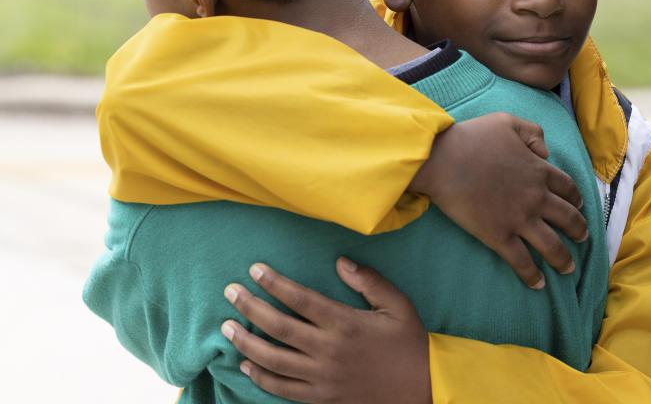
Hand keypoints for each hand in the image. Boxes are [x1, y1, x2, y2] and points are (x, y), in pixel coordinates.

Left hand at [221, 259, 429, 403]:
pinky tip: (246, 363)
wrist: (422, 389)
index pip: (300, 299)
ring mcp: (322, 378)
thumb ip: (369, 281)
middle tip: (231, 291)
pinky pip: (282, 389)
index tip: (255, 269)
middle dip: (250, 307)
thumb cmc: (409, 343)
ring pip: (273, 360)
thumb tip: (340, 262)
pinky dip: (261, 377)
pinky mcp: (322, 398)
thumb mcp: (398, 305)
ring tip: (227, 327)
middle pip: (279, 327)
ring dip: (246, 342)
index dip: (275, 283)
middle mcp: (329, 351)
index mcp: (346, 324)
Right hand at [409, 112, 587, 288]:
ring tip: (568, 268)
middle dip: (579, 231)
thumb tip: (545, 152)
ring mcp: (519, 219)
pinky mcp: (499, 236)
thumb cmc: (472, 138)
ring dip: (563, 259)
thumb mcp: (507, 122)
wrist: (443, 160)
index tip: (578, 206)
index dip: (576, 199)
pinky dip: (532, 275)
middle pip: (568, 219)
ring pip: (552, 246)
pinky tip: (538, 284)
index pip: (568, 188)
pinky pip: (522, 261)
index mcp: (539, 171)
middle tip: (583, 239)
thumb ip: (533, 133)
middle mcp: (536, 198)